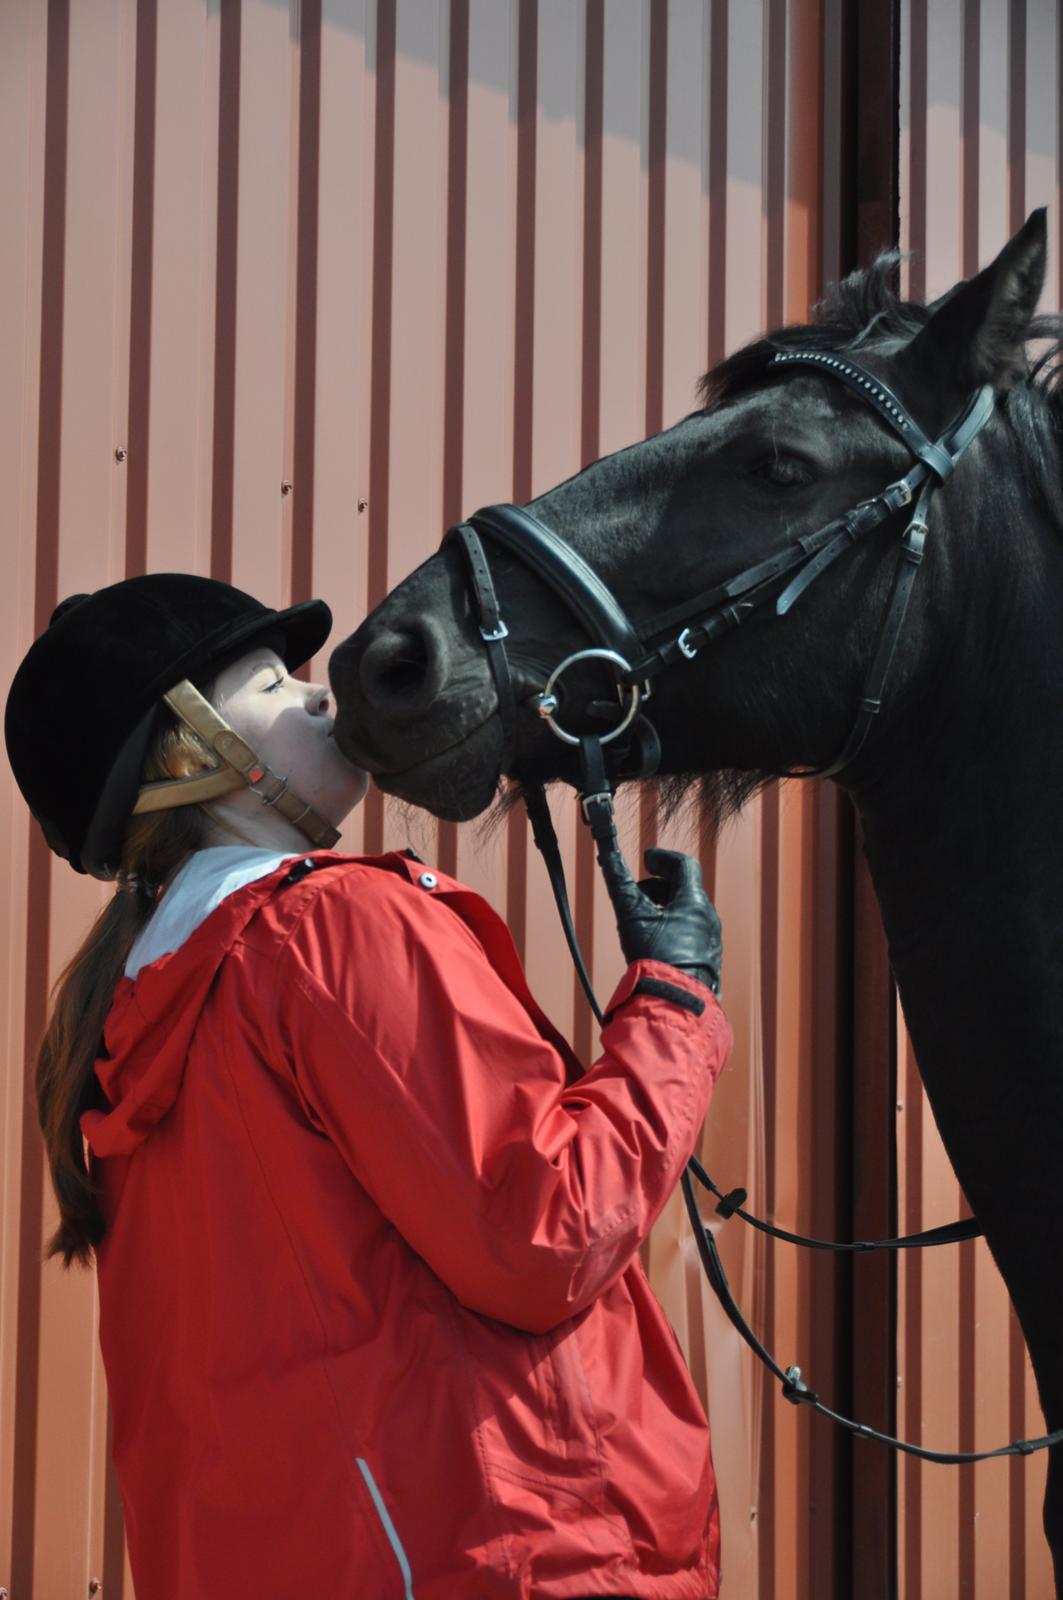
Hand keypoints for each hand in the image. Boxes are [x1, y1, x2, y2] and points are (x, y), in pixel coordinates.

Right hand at [598, 845, 721, 994]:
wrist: (674, 1002)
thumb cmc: (653, 956)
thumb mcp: (631, 915)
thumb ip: (618, 881)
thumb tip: (606, 852)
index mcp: (695, 902)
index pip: (684, 866)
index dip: (663, 859)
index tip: (646, 860)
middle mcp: (708, 918)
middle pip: (685, 890)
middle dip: (660, 886)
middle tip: (638, 892)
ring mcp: (711, 941)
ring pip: (688, 913)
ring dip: (665, 907)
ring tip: (643, 919)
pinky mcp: (708, 961)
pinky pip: (691, 934)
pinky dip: (673, 927)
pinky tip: (655, 943)